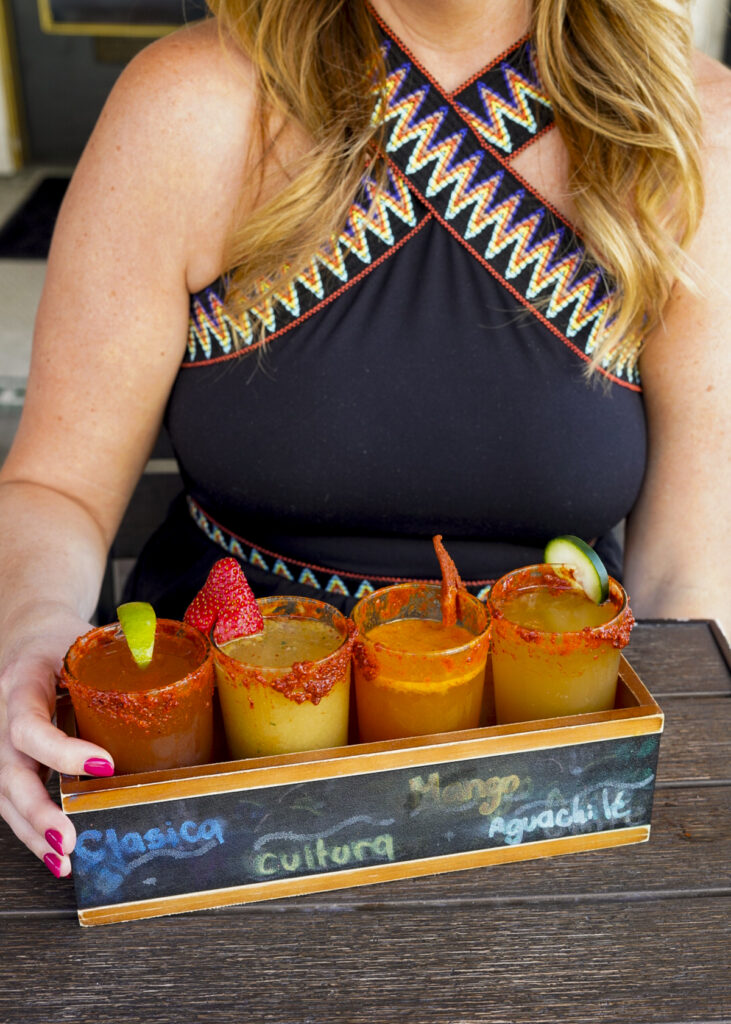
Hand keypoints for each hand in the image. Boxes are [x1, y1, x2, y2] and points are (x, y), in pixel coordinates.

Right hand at [0, 607, 113, 876]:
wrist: (27, 636)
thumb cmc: (61, 641)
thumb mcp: (86, 641)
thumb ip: (125, 654)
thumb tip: (183, 666)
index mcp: (20, 683)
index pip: (29, 724)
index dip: (62, 751)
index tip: (104, 764)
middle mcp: (1, 718)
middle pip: (10, 772)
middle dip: (39, 810)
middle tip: (70, 836)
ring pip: (6, 796)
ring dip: (34, 832)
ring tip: (65, 858)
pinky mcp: (8, 762)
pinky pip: (12, 801)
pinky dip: (33, 830)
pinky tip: (56, 854)